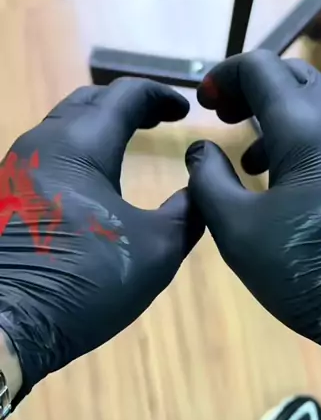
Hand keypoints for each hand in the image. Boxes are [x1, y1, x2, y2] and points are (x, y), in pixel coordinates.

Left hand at [0, 78, 202, 405]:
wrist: (5, 325)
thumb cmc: (86, 282)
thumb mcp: (158, 249)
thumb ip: (188, 210)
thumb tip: (201, 185)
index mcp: (80, 145)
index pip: (125, 94)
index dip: (160, 95)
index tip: (184, 110)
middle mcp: (41, 144)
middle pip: (87, 102)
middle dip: (126, 104)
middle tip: (156, 120)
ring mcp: (14, 169)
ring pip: (61, 127)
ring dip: (97, 127)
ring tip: (127, 144)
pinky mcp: (4, 196)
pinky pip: (45, 154)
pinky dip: (77, 150)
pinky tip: (91, 180)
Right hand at [186, 50, 320, 419]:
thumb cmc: (307, 269)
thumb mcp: (238, 230)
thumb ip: (209, 181)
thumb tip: (201, 149)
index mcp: (306, 128)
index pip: (261, 67)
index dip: (225, 75)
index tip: (202, 103)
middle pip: (294, 79)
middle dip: (254, 89)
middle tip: (225, 117)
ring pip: (317, 110)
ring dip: (277, 120)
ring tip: (249, 162)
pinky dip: (302, 144)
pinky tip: (286, 188)